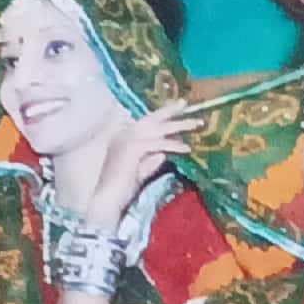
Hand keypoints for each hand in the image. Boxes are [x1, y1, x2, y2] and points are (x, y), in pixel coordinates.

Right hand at [85, 104, 193, 231]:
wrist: (107, 201)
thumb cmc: (121, 191)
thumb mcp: (139, 172)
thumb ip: (150, 161)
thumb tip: (163, 153)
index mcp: (122, 137)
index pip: (145, 122)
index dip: (162, 115)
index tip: (177, 109)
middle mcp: (123, 134)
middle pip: (151, 119)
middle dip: (170, 111)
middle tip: (185, 103)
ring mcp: (126, 139)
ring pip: (158, 129)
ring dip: (179, 125)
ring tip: (196, 124)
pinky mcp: (133, 148)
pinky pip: (158, 143)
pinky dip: (173, 145)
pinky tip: (186, 149)